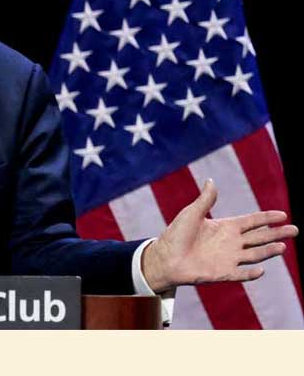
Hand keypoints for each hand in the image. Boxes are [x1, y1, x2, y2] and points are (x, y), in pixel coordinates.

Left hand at [142, 178, 298, 292]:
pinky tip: (261, 270)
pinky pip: (240, 274)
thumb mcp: (191, 213)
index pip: (252, 221)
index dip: (267, 218)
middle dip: (277, 233)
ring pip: (255, 254)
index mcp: (225, 227)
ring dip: (268, 251)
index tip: (283, 214)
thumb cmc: (176, 234)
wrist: (164, 257)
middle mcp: (231, 243)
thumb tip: (211, 180)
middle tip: (294, 230)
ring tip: (283, 246)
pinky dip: (250, 273)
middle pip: (259, 237)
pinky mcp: (222, 273)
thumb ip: (205, 199)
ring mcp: (228, 258)